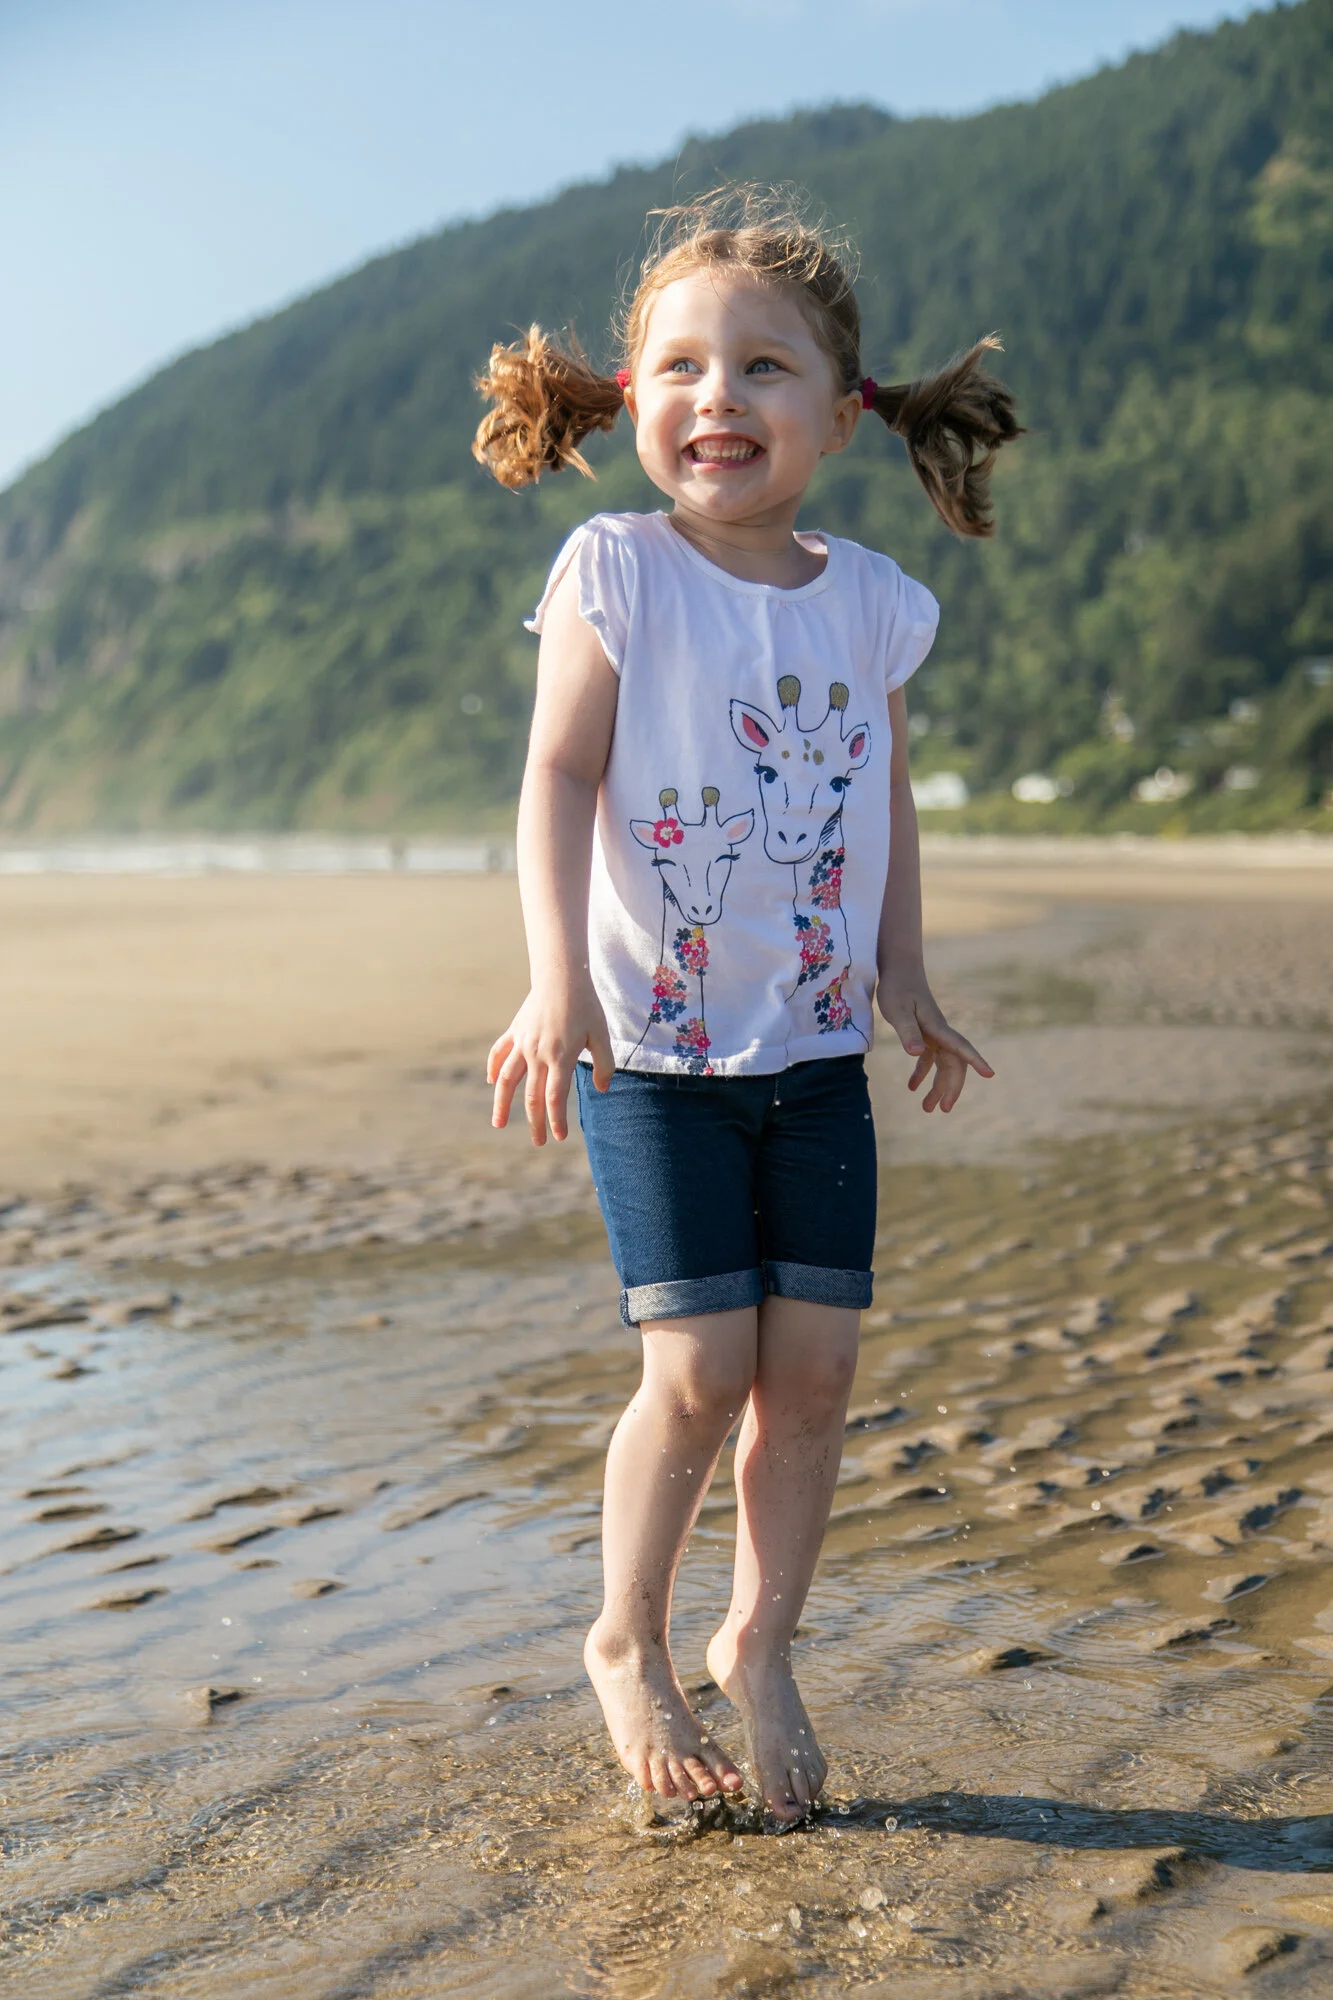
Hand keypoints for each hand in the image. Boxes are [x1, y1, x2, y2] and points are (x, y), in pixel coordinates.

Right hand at [487, 981, 614, 1145]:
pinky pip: (499, 1053)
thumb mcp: (601, 1034)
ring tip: (498, 1124)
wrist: (561, 976)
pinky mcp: (514, 1031)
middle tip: (538, 1142)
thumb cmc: (585, 1006)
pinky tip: (493, 1083)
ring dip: (502, 1104)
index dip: (556, 1120)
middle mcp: (537, 1054)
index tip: (559, 1137)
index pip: (555, 1098)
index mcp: (560, 1057)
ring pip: (507, 1080)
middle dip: (535, 1122)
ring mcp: (522, 1043)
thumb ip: (604, 1064)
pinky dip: (494, 1069)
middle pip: (532, 1096)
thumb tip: (600, 1089)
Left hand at [878, 976, 993, 1112]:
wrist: (899, 968)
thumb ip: (907, 1032)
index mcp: (938, 1028)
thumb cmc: (897, 987)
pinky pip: (929, 1058)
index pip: (960, 1048)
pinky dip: (922, 1074)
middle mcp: (940, 1033)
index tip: (990, 1074)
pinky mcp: (925, 1033)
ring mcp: (934, 1034)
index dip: (976, 1061)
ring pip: (943, 1065)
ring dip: (938, 1086)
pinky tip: (911, 1087)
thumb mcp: (898, 1011)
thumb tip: (917, 1054)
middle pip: (954, 1064)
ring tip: (928, 1108)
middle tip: (943, 1110)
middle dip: (951, 1088)